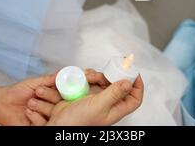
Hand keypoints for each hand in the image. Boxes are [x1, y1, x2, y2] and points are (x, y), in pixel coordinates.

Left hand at [0, 73, 58, 125]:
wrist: (2, 103)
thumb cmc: (16, 92)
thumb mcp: (33, 82)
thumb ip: (48, 79)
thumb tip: (61, 73)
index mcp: (50, 96)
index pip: (63, 94)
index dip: (63, 91)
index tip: (59, 87)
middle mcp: (49, 107)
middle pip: (60, 105)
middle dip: (50, 96)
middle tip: (39, 92)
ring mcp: (45, 117)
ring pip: (53, 115)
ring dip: (41, 107)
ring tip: (30, 102)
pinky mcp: (38, 126)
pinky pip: (44, 124)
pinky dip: (36, 117)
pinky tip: (28, 111)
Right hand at [25, 69, 143, 125]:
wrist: (57, 125)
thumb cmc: (78, 123)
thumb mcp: (98, 106)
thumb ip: (113, 93)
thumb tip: (128, 83)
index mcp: (115, 109)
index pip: (135, 98)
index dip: (137, 85)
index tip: (134, 72)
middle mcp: (108, 104)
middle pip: (118, 85)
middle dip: (112, 75)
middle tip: (108, 69)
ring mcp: (96, 99)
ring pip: (103, 81)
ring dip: (97, 75)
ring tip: (89, 76)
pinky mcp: (85, 94)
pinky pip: (90, 81)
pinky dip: (87, 77)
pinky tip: (81, 77)